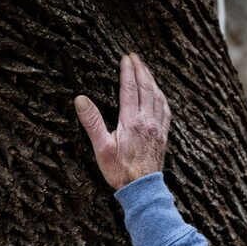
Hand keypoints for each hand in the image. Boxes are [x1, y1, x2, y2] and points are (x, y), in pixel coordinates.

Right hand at [74, 53, 171, 189]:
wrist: (142, 188)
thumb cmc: (120, 170)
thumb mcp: (101, 147)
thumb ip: (92, 122)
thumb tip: (80, 99)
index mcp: (132, 121)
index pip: (130, 88)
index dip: (127, 71)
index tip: (125, 57)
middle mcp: (148, 121)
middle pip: (146, 88)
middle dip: (141, 70)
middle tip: (135, 56)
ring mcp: (158, 127)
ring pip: (158, 97)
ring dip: (152, 80)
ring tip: (146, 69)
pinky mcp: (163, 135)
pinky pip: (165, 110)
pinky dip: (162, 97)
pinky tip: (159, 94)